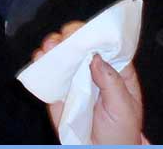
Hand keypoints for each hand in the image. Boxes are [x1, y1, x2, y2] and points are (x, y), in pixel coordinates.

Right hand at [33, 22, 142, 144]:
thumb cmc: (121, 132)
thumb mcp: (123, 107)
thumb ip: (112, 82)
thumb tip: (96, 57)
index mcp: (116, 70)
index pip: (107, 45)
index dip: (96, 34)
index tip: (86, 30)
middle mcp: (94, 71)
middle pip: (83, 47)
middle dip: (73, 37)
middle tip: (65, 38)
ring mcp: (76, 81)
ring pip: (64, 58)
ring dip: (55, 47)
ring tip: (49, 45)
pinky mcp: (58, 95)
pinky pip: (50, 77)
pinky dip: (42, 66)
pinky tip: (39, 58)